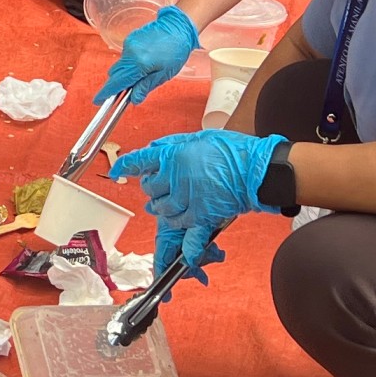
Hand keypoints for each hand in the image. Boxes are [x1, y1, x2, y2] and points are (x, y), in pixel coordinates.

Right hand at [100, 4, 200, 102]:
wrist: (179, 26)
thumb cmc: (176, 51)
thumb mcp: (164, 74)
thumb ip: (146, 86)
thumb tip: (134, 99)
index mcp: (138, 64)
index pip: (117, 81)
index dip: (106, 92)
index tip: (97, 101)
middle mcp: (130, 53)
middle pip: (115, 73)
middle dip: (118, 84)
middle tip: (127, 92)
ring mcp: (129, 44)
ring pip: (120, 64)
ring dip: (126, 72)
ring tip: (144, 72)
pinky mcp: (131, 38)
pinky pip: (125, 55)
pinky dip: (131, 62)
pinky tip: (145, 60)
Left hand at [116, 127, 278, 283]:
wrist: (257, 169)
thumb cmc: (233, 150)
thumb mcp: (199, 137)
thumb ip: (175, 144)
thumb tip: (156, 148)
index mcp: (174, 156)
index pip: (140, 161)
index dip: (125, 166)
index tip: (118, 170)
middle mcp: (176, 179)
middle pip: (150, 189)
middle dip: (151, 189)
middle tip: (158, 186)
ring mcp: (189, 200)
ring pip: (163, 211)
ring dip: (162, 210)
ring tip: (167, 206)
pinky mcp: (203, 216)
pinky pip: (186, 232)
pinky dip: (183, 238)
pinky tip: (181, 239)